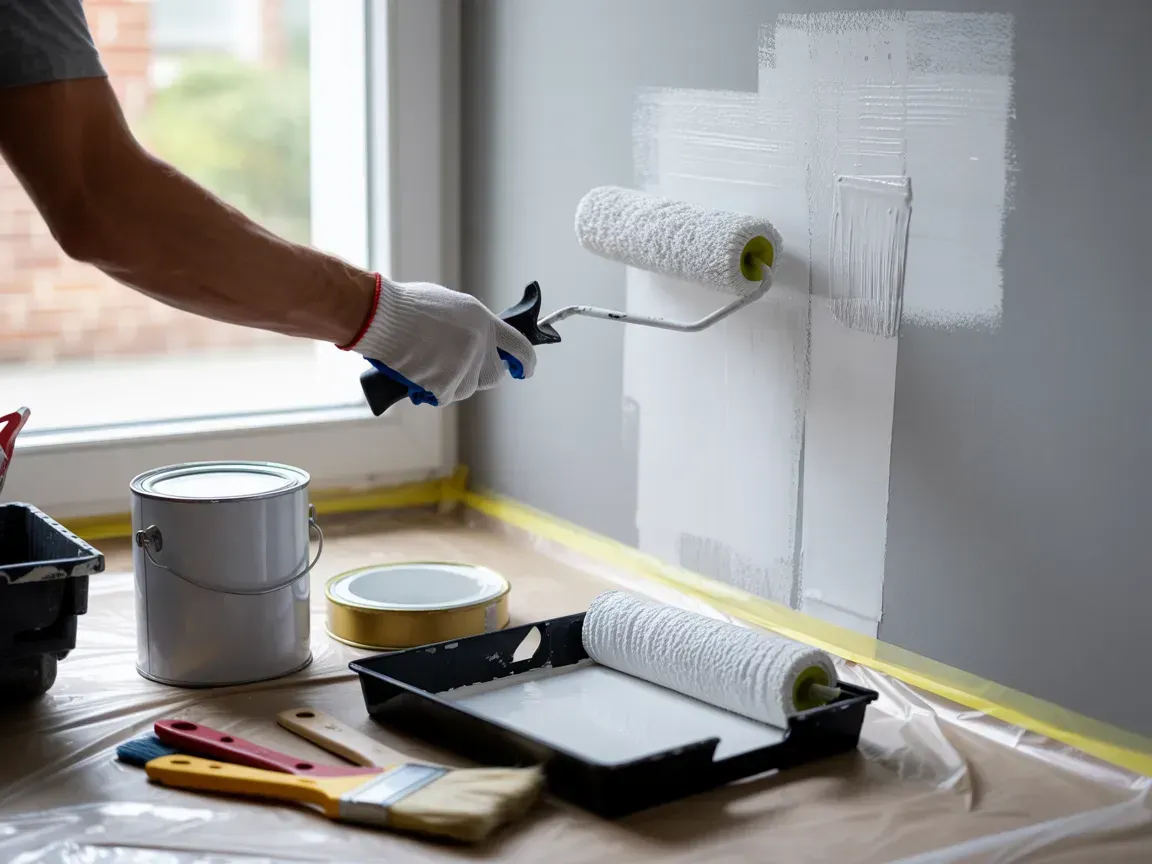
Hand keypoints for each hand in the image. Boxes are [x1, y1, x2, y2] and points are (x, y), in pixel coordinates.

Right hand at [342, 275, 536, 406]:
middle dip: (479, 376)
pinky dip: (432, 391)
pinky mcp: (445, 383)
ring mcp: (464, 365)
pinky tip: (418, 374)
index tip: (525, 371)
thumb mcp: (451, 305)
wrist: (381, 315)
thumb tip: (480, 341)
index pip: (520, 347)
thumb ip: (471, 324)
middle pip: (494, 375)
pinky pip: (444, 397)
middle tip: (457, 369)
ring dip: (450, 383)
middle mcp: (480, 344)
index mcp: (484, 321)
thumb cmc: (408, 306)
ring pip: (467, 388)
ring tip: (426, 363)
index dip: (526, 362)